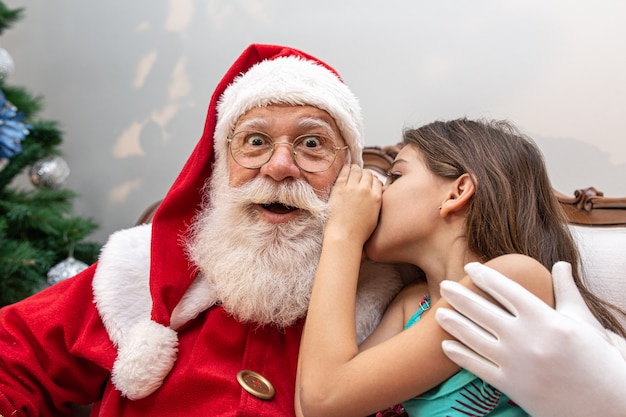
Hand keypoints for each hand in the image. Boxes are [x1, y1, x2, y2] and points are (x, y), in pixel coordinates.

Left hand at [326, 164, 381, 243]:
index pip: (377, 181)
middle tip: (360, 176)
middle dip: (364, 174)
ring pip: (357, 170)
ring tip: (353, 169)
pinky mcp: (339, 188)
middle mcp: (366, 190)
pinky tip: (346, 168)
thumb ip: (376, 203)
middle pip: (367, 174)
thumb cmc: (359, 232)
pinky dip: (346, 168)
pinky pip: (344, 172)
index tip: (369, 182)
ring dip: (356, 169)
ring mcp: (352, 188)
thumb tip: (374, 195)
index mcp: (376, 197)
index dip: (373, 180)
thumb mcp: (374, 217)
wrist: (344, 237)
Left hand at [435, 261, 625, 416]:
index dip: (485, 276)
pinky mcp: (510, 385)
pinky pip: (477, 367)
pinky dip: (459, 355)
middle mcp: (526, 338)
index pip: (506, 289)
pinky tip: (446, 345)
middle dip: (459, 296)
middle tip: (443, 285)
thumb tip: (559, 264)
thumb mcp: (584, 321)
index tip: (470, 267)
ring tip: (439, 312)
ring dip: (453, 323)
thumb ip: (566, 290)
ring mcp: (515, 363)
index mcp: (545, 319)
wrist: (606, 404)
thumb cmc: (597, 359)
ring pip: (474, 338)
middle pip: (482, 311)